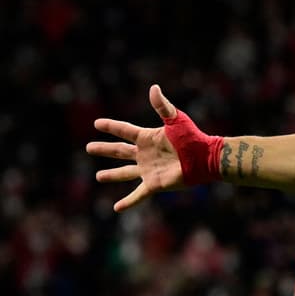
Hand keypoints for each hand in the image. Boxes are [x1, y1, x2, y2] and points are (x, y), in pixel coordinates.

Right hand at [87, 85, 212, 211]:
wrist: (205, 158)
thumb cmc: (192, 137)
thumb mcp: (176, 119)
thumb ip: (162, 106)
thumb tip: (153, 87)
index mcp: (148, 138)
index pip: (125, 130)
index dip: (111, 126)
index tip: (97, 123)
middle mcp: (146, 154)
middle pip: (120, 151)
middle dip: (105, 149)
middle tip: (88, 147)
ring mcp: (148, 169)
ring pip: (125, 172)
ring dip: (112, 174)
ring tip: (98, 176)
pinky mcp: (154, 183)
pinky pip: (138, 194)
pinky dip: (128, 202)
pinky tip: (116, 208)